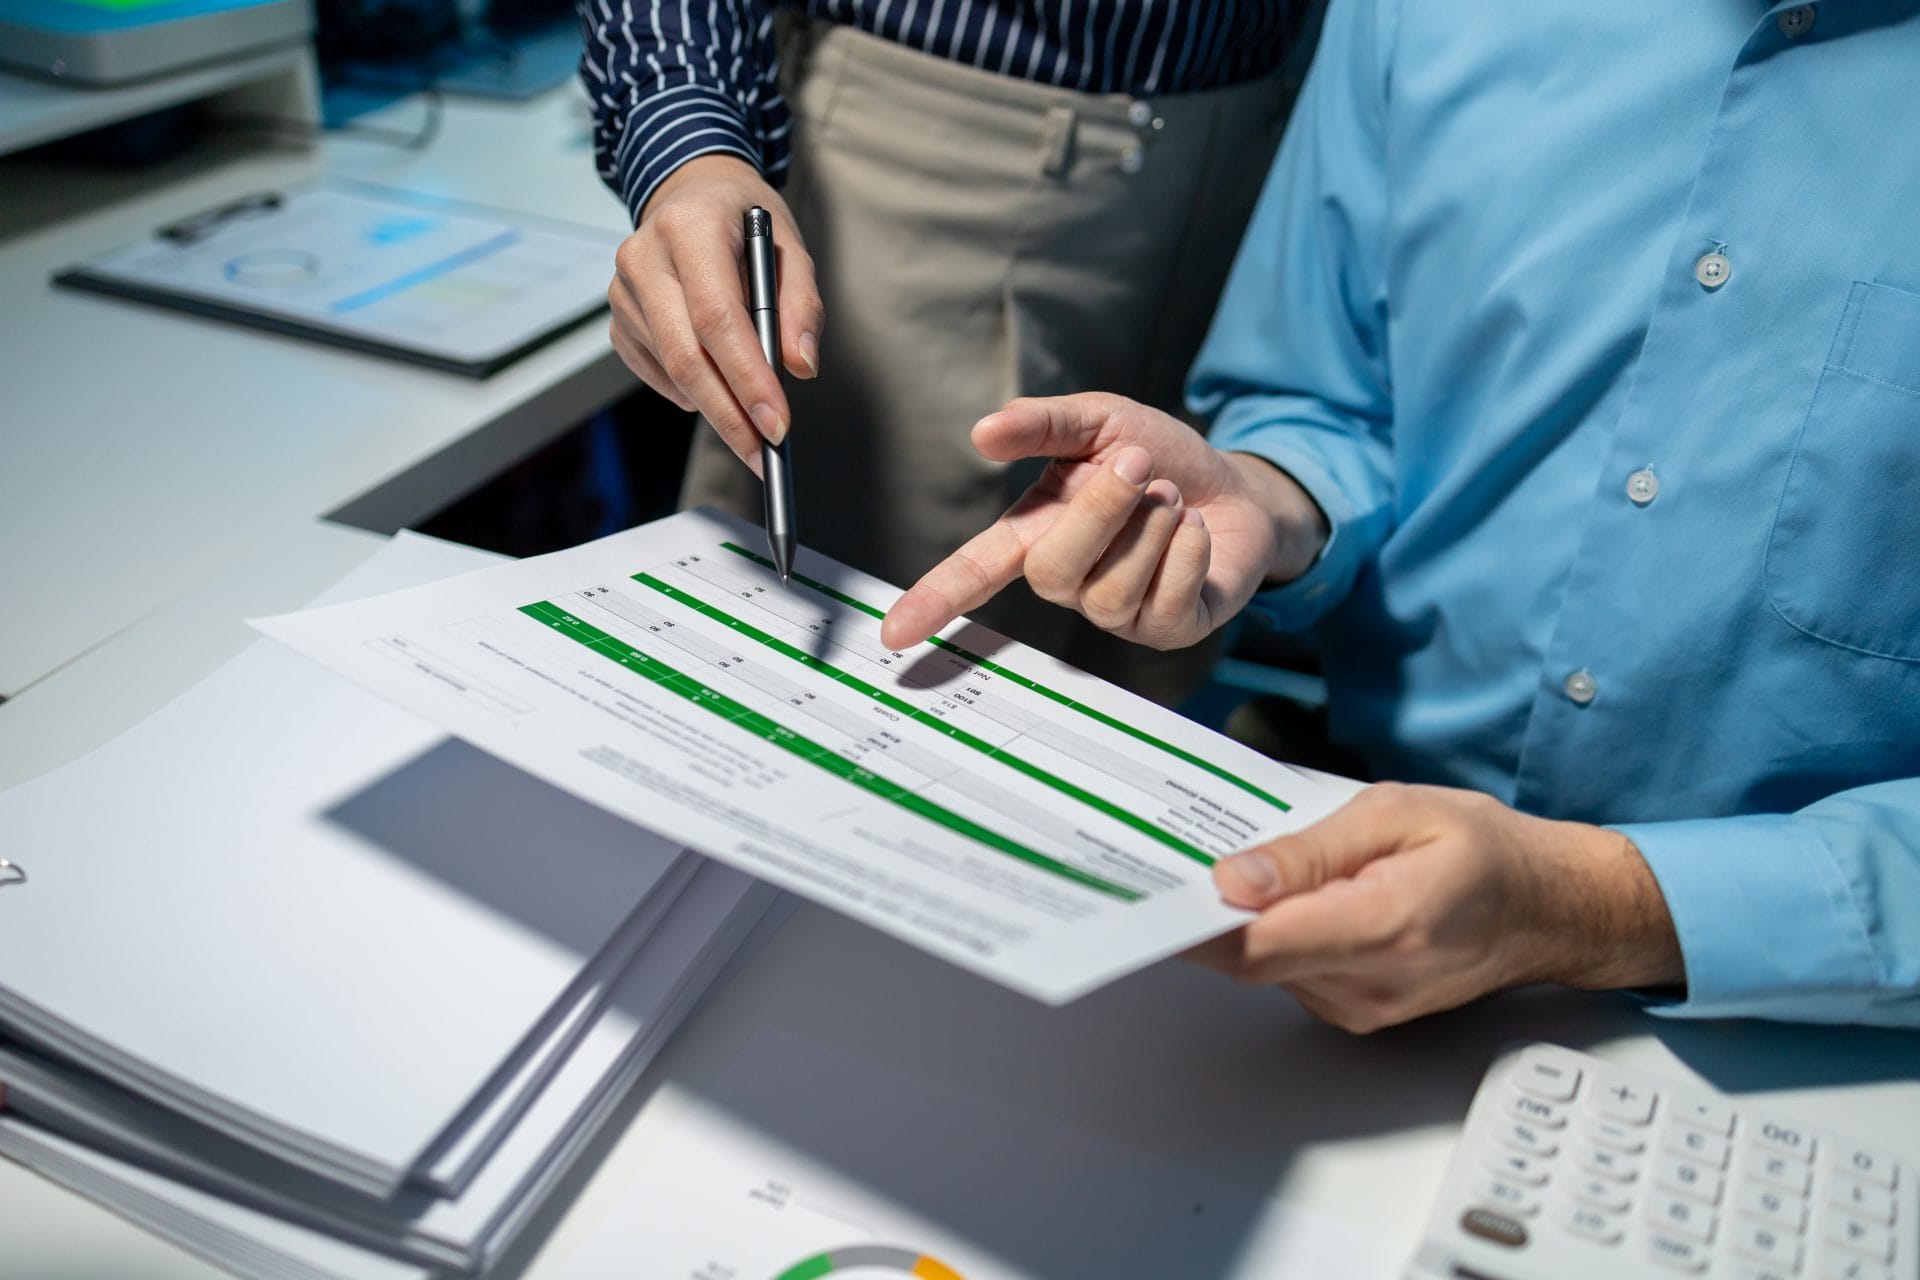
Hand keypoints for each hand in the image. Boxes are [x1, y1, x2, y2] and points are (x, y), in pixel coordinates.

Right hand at [608, 155, 824, 473]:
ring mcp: (622, 291)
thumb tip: (800, 367)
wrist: (690, 194)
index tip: (776, 424)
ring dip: (717, 406)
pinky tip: (716, 379)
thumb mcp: (789, 244)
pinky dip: (692, 391)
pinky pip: (658, 374)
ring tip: (753, 416)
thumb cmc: (742, 220)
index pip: (717, 317)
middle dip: (730, 414)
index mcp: (690, 228)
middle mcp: (644, 257)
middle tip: (764, 455)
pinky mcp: (618, 320)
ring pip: (672, 371)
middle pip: (687, 356)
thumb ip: (802, 304)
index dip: (747, 377)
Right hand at [879, 394, 1328, 650]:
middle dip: (1102, 509)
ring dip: (1154, 526)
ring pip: (1111, 590)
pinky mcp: (1165, 629)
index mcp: (1037, 532)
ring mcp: (1116, 612)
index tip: (893, 634)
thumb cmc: (1162, 457)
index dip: (936, 599)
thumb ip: (1044, 425)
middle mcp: (1069, 580)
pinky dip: (1190, 549)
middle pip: (1053, 570)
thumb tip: (982, 432)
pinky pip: (1165, 601)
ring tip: (1173, 498)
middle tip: (1141, 465)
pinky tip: (1197, 530)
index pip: (975, 570)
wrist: (1237, 486)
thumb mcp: (1102, 421)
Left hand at [1189, 783, 1684, 1032]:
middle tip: (1162, 865)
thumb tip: (1235, 877)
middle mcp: (1369, 983)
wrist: (1549, 907)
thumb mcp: (1397, 813)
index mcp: (1384, 926)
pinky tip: (1288, 896)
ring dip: (1247, 921)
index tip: (1146, 899)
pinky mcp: (1358, 1010)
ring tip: (1245, 866)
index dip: (1194, 928)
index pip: (1259, 946)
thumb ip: (1311, 849)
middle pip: (1252, 961)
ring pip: (1268, 966)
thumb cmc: (1484, 850)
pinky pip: (1292, 973)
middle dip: (1207, 915)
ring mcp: (1363, 1006)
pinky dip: (1278, 935)